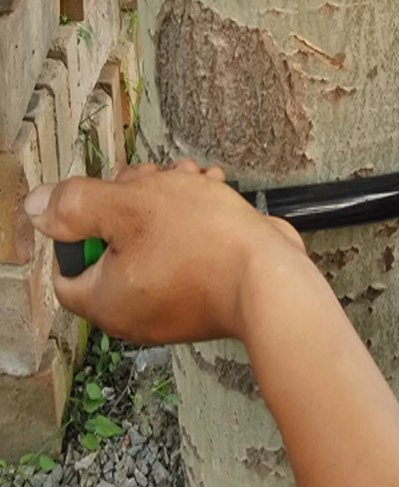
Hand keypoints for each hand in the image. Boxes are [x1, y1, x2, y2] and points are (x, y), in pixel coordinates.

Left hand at [24, 161, 304, 344]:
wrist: (274, 278)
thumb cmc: (205, 243)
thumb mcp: (131, 206)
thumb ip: (77, 204)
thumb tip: (36, 207)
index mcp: (106, 299)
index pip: (69, 263)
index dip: (81, 222)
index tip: (110, 195)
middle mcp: (137, 311)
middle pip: (117, 246)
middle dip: (136, 200)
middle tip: (156, 176)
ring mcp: (176, 305)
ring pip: (158, 243)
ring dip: (171, 202)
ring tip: (195, 177)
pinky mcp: (209, 294)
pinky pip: (190, 253)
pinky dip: (198, 222)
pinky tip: (216, 192)